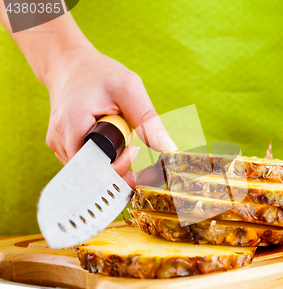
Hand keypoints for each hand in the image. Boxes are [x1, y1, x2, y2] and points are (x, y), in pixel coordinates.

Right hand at [43, 46, 176, 185]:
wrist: (71, 65)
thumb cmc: (100, 74)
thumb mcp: (129, 88)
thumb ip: (147, 118)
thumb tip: (168, 147)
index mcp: (71, 125)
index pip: (94, 167)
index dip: (119, 166)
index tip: (135, 149)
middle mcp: (59, 140)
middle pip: (93, 173)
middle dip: (119, 167)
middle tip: (134, 147)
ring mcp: (58, 146)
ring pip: (90, 171)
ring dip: (111, 163)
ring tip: (122, 138)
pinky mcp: (62, 148)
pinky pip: (86, 164)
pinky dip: (103, 159)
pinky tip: (113, 143)